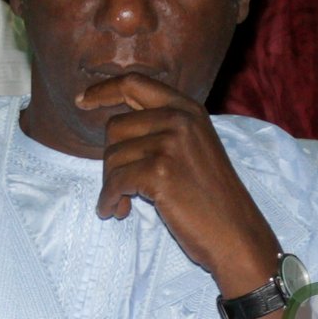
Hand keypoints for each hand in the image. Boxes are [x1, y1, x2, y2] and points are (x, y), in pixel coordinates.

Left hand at [77, 73, 280, 296]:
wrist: (236, 234)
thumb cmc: (212, 199)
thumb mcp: (194, 148)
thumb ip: (163, 128)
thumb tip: (114, 126)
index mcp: (188, 109)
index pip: (134, 84)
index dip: (103, 91)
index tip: (82, 101)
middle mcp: (180, 119)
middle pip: (115, 126)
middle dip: (111, 160)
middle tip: (121, 185)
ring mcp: (171, 144)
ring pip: (112, 156)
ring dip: (110, 184)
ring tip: (122, 202)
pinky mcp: (160, 172)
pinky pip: (115, 181)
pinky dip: (109, 200)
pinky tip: (117, 211)